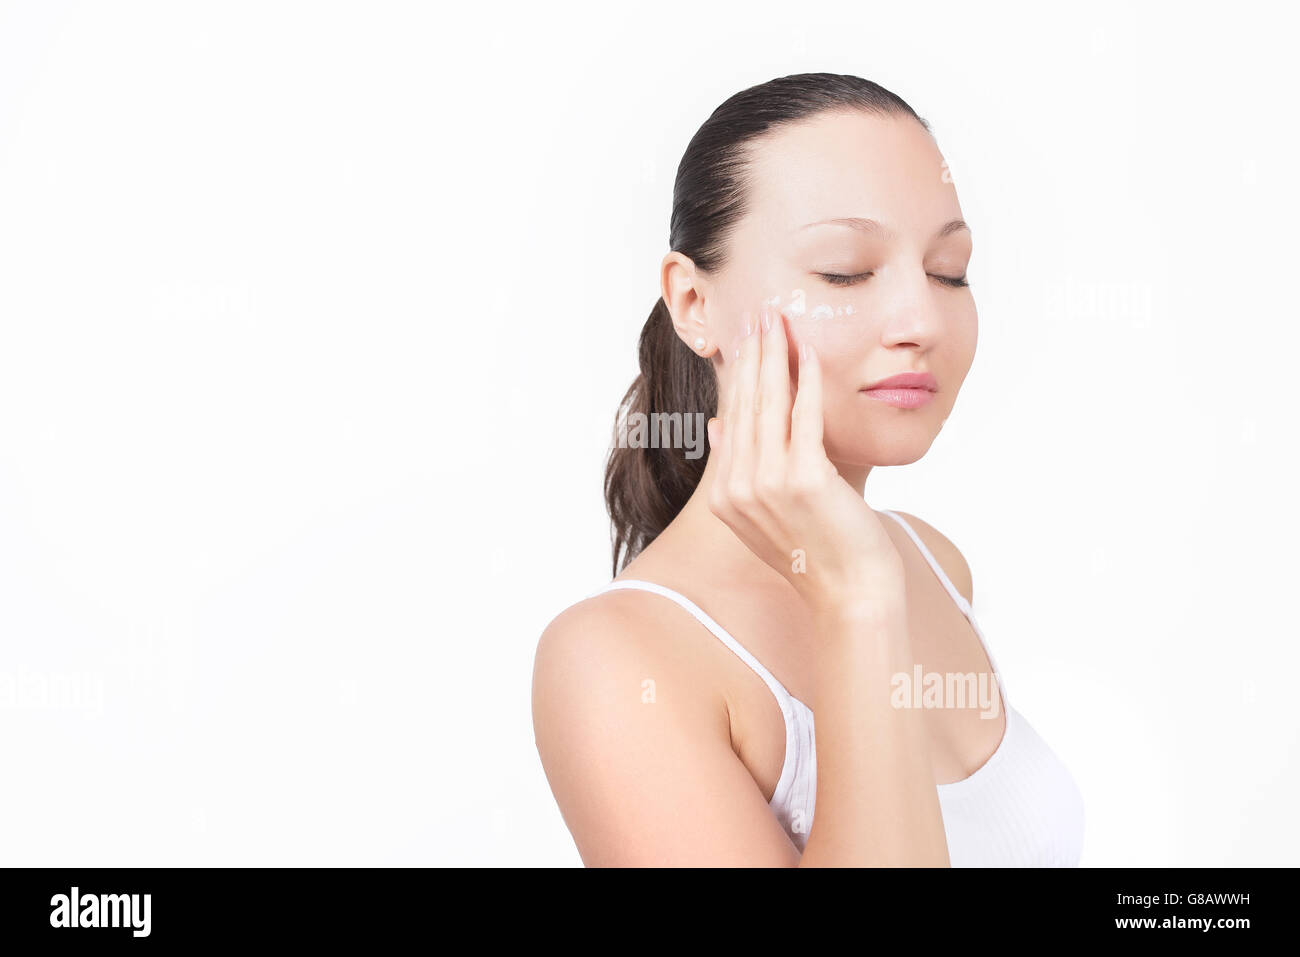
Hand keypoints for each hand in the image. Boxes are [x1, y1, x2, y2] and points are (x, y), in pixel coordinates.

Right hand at [707, 300, 904, 616]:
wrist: (850, 595)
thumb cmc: (819, 554)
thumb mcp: (765, 514)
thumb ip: (740, 469)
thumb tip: (719, 425)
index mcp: (725, 496)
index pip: (731, 419)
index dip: (739, 375)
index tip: (746, 339)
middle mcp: (738, 489)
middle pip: (746, 405)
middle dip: (753, 354)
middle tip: (759, 314)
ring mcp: (768, 485)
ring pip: (770, 405)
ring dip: (775, 357)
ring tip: (779, 321)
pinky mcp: (805, 481)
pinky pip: (805, 418)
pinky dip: (807, 381)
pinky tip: (809, 353)